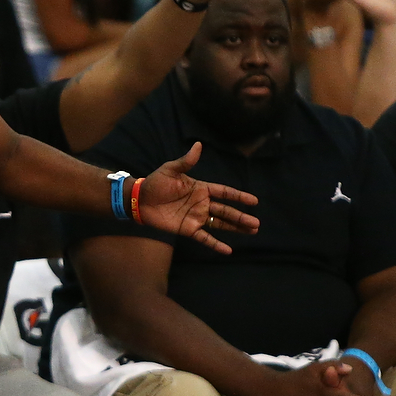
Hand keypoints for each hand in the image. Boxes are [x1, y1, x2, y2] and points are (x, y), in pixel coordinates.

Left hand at [131, 143, 259, 253]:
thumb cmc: (155, 183)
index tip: (254, 201)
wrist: (139, 200)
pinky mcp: (187, 229)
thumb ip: (186, 161)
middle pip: (226, 211)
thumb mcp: (171, 170)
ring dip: (235, 228)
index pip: (225, 192)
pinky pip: (204, 238)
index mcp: (201, 188)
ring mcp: (196, 217)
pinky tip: (228, 250)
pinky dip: (216, 244)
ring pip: (220, 224)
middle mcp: (202, 203)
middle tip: (256, 224)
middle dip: (241, 217)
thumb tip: (198, 145)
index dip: (239, 197)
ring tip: (251, 232)